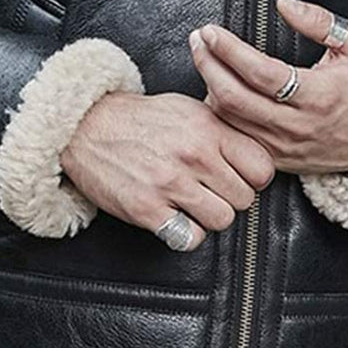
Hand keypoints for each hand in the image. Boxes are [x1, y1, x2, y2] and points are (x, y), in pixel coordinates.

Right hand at [59, 91, 275, 250]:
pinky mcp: (147, 209)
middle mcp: (192, 155)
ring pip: (222, 220)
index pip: (261, 168)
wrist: (86, 126)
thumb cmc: (139, 119)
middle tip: (212, 191)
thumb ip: (222, 130)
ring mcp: (170, 184)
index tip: (241, 178)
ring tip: (193, 204)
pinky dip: (186, 233)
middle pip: (245, 199)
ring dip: (210, 217)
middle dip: (231, 198)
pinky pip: (190, 238)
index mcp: (207, 129)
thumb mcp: (188, 109)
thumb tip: (252, 154)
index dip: (255, 178)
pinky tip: (176, 217)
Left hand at [188, 0, 347, 174]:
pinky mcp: (273, 157)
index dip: (230, 51)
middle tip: (198, 40)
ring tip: (203, 58)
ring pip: (229, 119)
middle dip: (208, 65)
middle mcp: (295, 123)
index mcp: (317, 94)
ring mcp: (282, 145)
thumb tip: (284, 4)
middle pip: (235, 97)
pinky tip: (213, 90)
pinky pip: (235, 136)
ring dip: (208, 87)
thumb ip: (320, 22)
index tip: (212, 31)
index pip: (261, 72)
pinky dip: (219, 113)